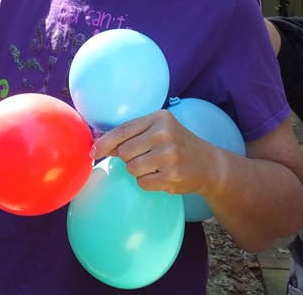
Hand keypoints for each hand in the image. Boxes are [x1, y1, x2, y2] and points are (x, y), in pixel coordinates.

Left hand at [91, 109, 218, 196]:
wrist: (209, 164)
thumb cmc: (178, 144)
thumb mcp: (159, 130)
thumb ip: (133, 135)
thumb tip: (100, 146)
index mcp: (159, 118)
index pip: (123, 130)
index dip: (104, 142)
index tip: (93, 151)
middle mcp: (164, 134)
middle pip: (124, 151)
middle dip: (128, 158)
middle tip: (145, 156)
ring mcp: (169, 155)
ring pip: (131, 168)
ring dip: (138, 171)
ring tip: (155, 166)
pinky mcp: (172, 176)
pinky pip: (143, 183)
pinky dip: (148, 182)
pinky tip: (162, 176)